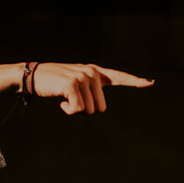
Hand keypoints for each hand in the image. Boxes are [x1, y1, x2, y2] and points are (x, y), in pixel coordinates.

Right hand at [32, 63, 153, 114]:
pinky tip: (61, 100)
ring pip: (89, 110)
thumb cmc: (55, 83)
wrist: (33, 76)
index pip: (119, 77)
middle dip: (86, 109)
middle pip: (100, 108)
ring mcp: (83, 77)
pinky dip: (68, 110)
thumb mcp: (75, 83)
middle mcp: (92, 73)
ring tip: (64, 97)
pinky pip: (77, 110)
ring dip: (75, 109)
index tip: (150, 83)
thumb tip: (98, 106)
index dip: (135, 81)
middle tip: (71, 99)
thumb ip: (90, 90)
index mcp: (96, 72)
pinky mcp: (72, 84)